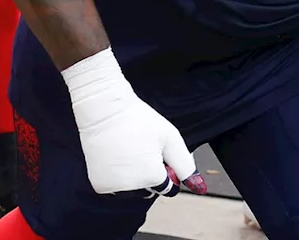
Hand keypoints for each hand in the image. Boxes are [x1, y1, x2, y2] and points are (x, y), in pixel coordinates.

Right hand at [64, 49, 207, 196]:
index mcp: (151, 176)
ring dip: (133, 175)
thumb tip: (199, 187)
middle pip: (150, 188)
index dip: (166, 168)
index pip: (168, 186)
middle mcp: (132, 187)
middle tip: (140, 146)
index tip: (157, 149)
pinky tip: (114, 154)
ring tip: (126, 148)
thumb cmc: (138, 119)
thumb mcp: (169, 137)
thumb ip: (185, 164)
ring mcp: (113, 187)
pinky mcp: (99, 184)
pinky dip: (117, 175)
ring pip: (132, 188)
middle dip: (149, 172)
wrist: (102, 109)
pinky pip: (115, 186)